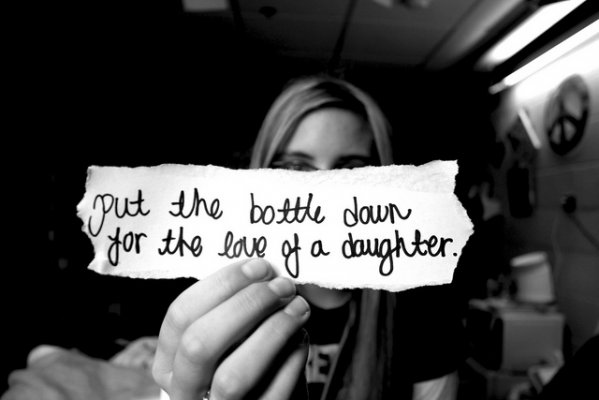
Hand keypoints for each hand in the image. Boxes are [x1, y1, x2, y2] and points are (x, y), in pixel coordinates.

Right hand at [152, 259, 309, 399]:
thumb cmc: (245, 366)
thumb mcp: (227, 338)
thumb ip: (234, 310)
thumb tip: (263, 272)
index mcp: (170, 362)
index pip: (181, 316)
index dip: (221, 285)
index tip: (257, 266)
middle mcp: (184, 390)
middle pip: (199, 343)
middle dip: (246, 305)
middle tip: (281, 286)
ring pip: (232, 376)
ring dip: (272, 332)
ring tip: (298, 308)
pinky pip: (271, 396)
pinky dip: (290, 363)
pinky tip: (301, 339)